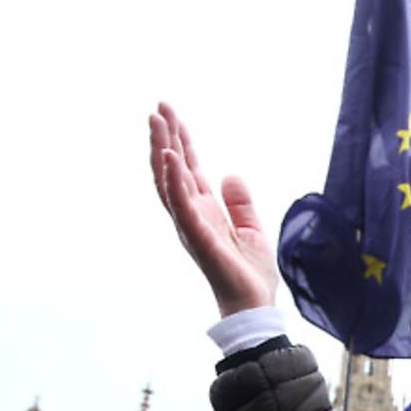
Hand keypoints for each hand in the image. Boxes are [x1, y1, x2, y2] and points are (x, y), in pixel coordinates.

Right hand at [149, 102, 277, 316]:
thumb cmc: (250, 273)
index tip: (171, 113)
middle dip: (165, 137)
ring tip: (157, 123)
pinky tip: (170, 157)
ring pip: (169, 181)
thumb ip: (240, 202)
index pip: (188, 168)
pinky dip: (173, 180)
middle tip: (159, 107)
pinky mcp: (196, 235)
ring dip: (162, 150)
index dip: (180, 140)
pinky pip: (181, 204)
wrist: (254, 304)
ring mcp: (190, 224)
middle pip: (173, 168)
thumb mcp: (251, 228)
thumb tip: (229, 175)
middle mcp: (191, 214)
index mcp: (204, 210)